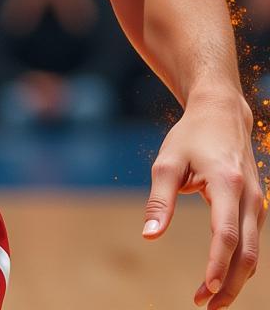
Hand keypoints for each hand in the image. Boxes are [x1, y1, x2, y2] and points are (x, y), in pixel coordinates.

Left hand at [143, 90, 266, 308]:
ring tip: (208, 298)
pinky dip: (239, 263)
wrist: (221, 115)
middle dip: (227, 283)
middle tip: (204, 305)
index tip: (205, 288)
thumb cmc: (190, 137)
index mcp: (227, 184)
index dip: (217, 264)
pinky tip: (221, 276)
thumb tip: (149, 237)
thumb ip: (159, 201)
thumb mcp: (167, 163)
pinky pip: (252, 243)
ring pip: (253, 252)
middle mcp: (250, 198)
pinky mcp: (256, 207)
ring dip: (234, 278)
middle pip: (246, 253)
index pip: (226, 234)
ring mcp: (258, 203)